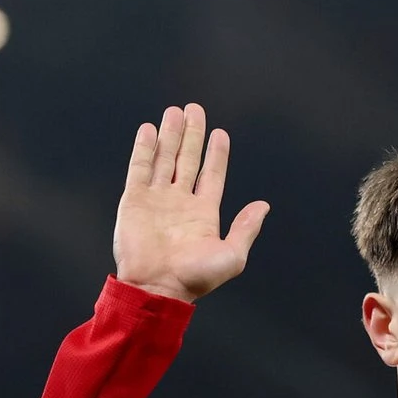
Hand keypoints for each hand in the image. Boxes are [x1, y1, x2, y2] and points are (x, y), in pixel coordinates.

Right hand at [114, 103, 268, 303]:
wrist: (156, 287)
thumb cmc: (193, 278)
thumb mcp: (232, 256)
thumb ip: (246, 229)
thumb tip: (263, 206)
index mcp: (203, 214)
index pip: (212, 175)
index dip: (216, 154)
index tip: (220, 133)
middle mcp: (180, 202)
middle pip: (187, 160)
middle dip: (192, 134)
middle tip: (195, 109)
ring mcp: (156, 200)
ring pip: (164, 158)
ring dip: (170, 135)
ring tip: (175, 112)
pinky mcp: (134, 200)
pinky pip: (139, 168)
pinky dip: (144, 148)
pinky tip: (149, 130)